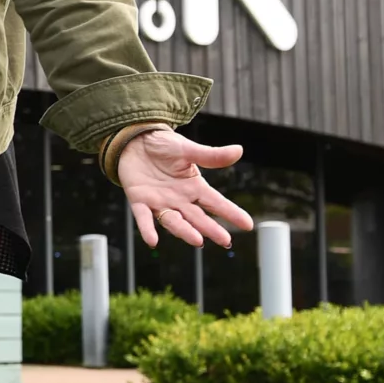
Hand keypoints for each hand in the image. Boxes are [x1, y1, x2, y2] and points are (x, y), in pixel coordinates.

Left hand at [119, 127, 254, 248]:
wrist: (136, 141)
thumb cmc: (164, 146)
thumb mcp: (189, 150)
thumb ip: (211, 155)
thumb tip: (238, 150)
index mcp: (194, 187)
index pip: (216, 203)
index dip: (231, 213)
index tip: (248, 225)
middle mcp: (179, 199)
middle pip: (198, 217)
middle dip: (211, 229)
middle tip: (225, 240)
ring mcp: (159, 202)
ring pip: (174, 221)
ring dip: (184, 231)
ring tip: (198, 240)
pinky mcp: (139, 201)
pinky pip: (144, 218)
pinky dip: (147, 229)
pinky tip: (152, 241)